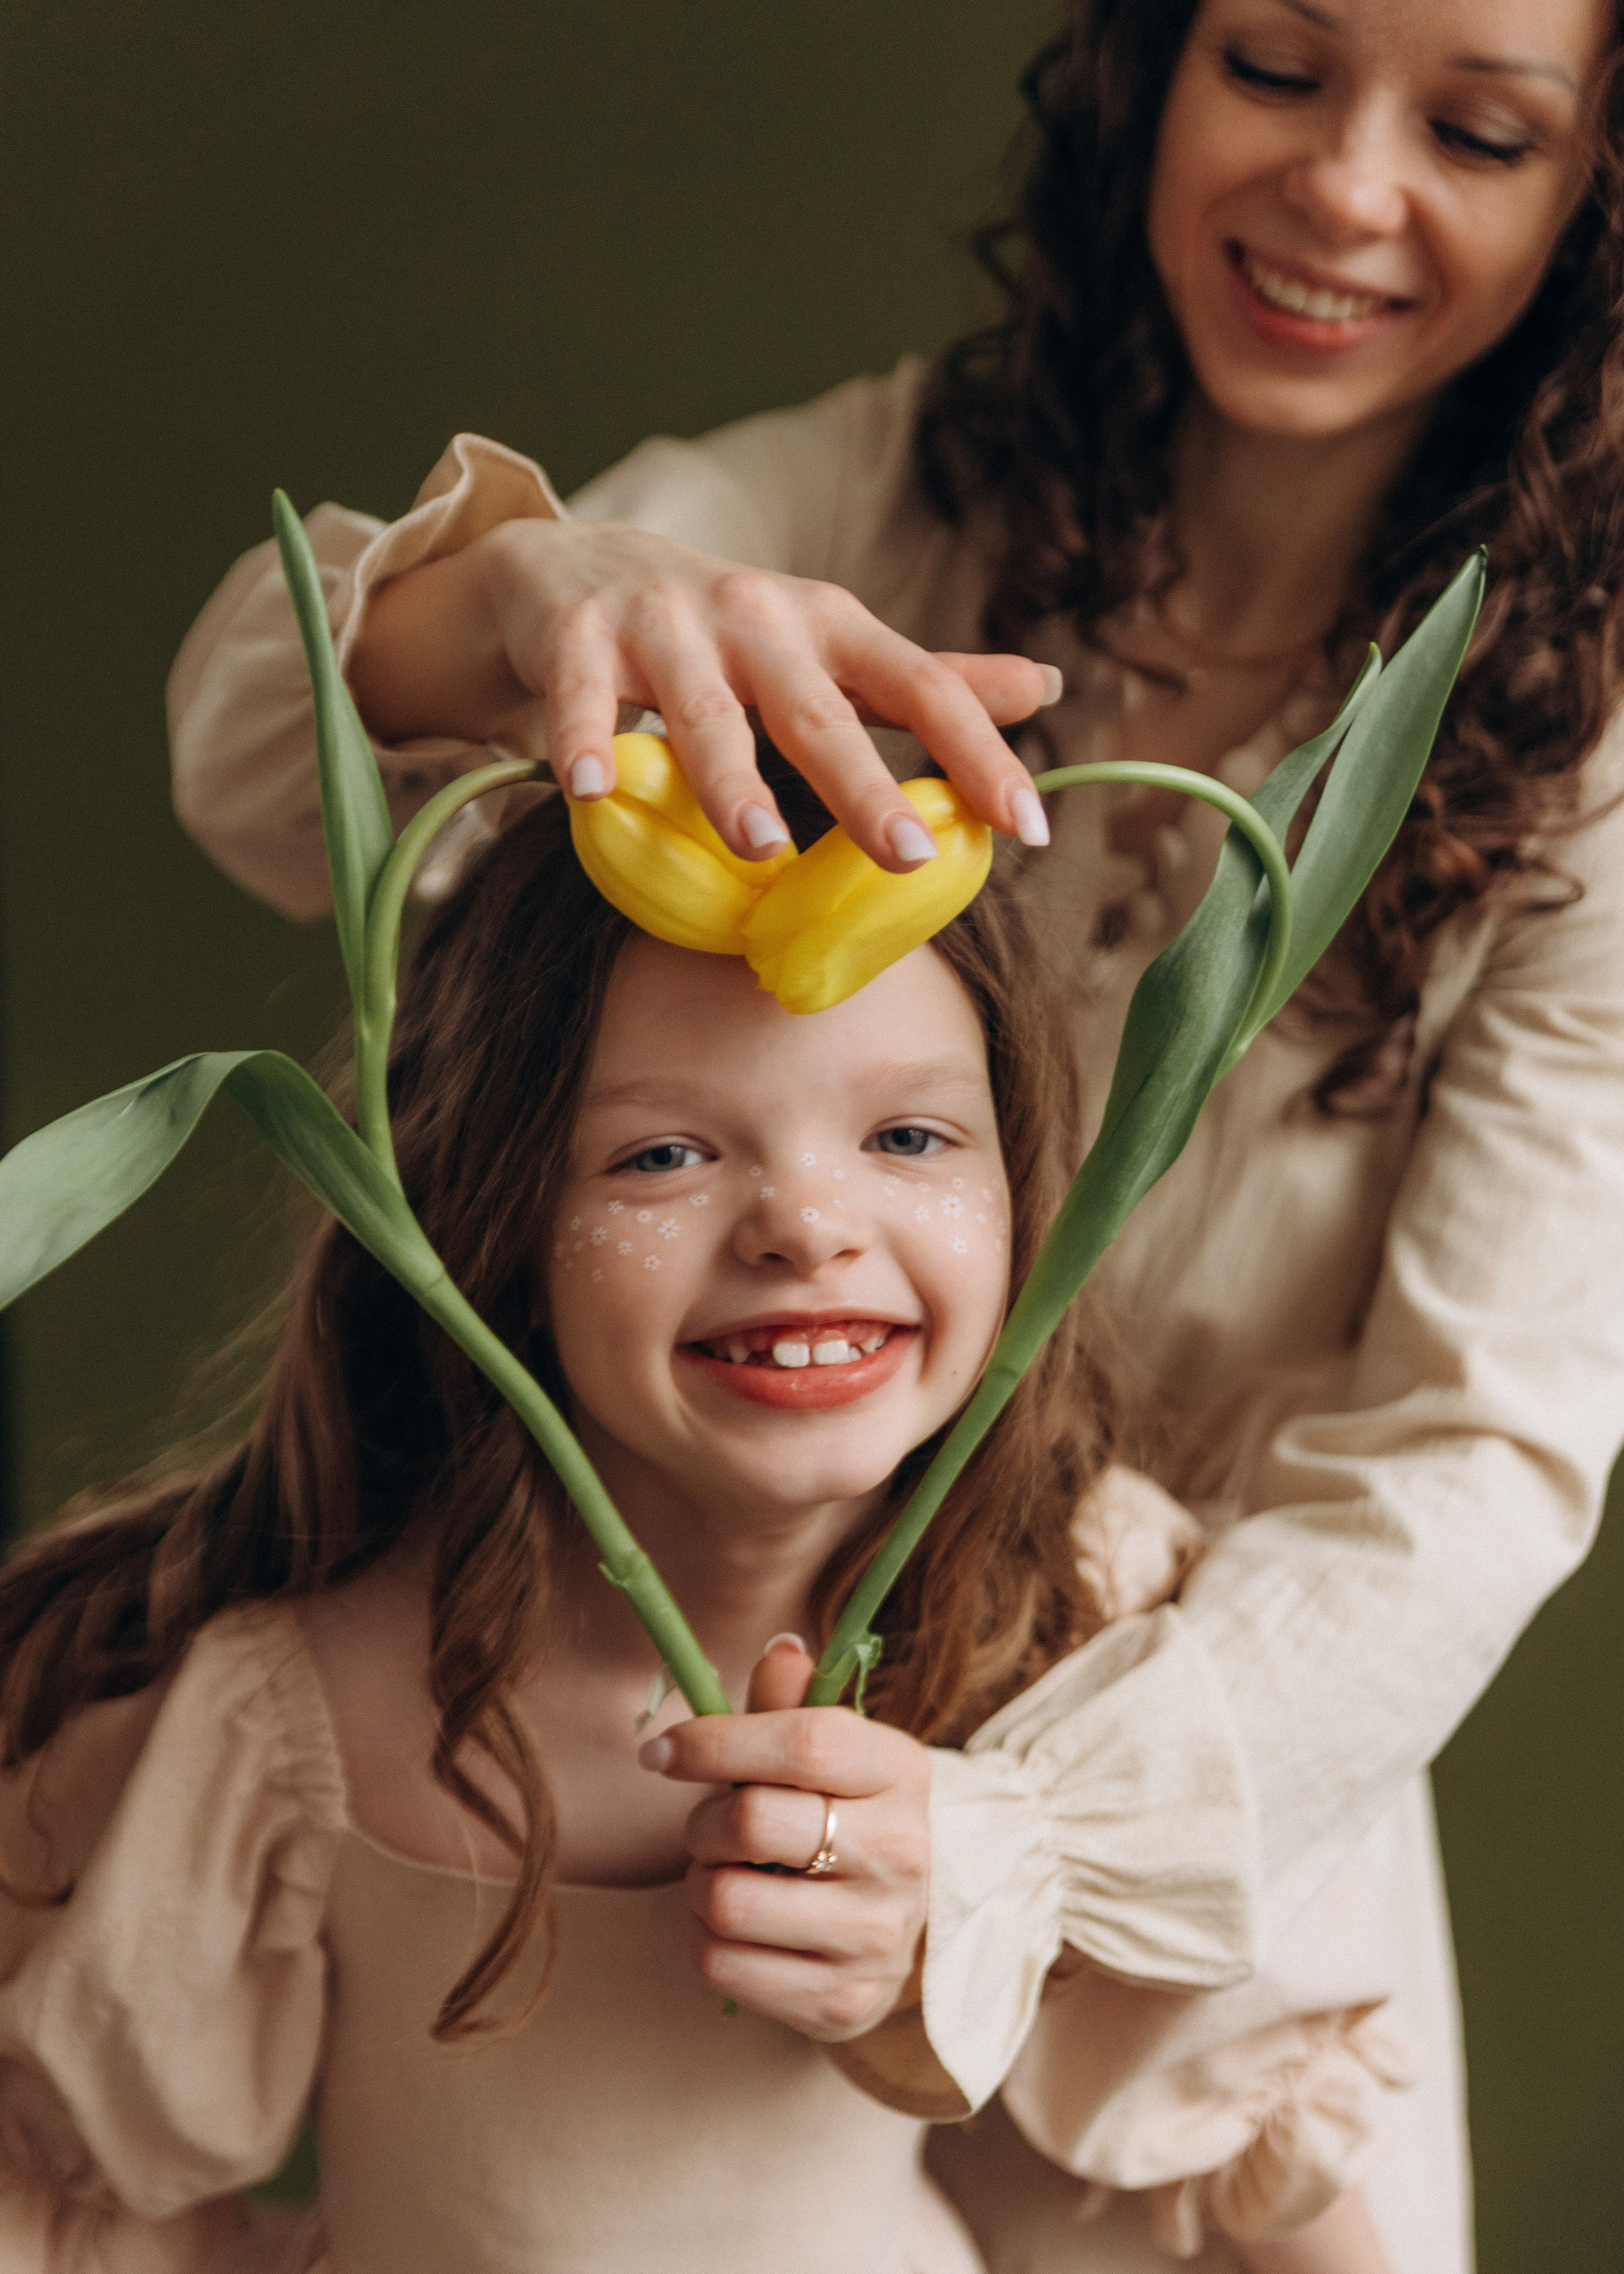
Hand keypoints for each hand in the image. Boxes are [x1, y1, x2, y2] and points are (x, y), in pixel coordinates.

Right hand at [349, 517, 1059, 872]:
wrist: (571, 562)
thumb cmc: (723, 630)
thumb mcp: (829, 644)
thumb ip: (927, 679)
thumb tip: (1045, 688)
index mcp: (828, 625)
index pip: (920, 686)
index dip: (978, 751)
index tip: (1028, 824)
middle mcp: (755, 617)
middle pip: (817, 711)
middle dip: (864, 785)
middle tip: (910, 856)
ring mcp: (664, 622)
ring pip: (704, 710)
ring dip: (730, 779)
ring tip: (760, 848)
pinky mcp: (579, 633)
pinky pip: (581, 694)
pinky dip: (582, 739)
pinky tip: (590, 790)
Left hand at [636, 1636, 931, 2039]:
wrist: (898, 1922)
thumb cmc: (842, 1815)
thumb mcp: (832, 1750)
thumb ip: (792, 1702)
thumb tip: (781, 1650)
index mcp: (900, 1771)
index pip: (802, 1742)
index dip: (714, 1741)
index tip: (660, 1752)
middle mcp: (902, 1852)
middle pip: (752, 1820)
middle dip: (703, 1819)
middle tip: (709, 1822)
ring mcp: (877, 1934)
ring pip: (727, 1900)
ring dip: (700, 1883)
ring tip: (726, 1874)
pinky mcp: (844, 2000)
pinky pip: (722, 1965)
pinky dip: (703, 1940)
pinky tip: (734, 1925)